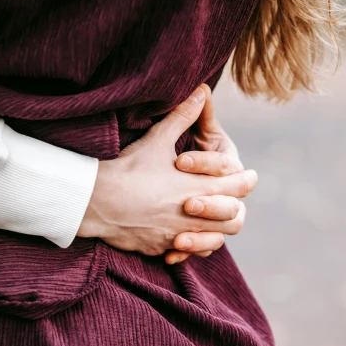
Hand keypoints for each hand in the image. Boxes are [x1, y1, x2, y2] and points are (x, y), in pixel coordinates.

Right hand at [77, 85, 257, 257]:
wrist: (96, 202)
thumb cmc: (129, 169)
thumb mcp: (158, 140)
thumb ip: (183, 117)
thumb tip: (201, 91)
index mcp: (200, 187)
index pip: (239, 187)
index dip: (246, 180)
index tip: (249, 176)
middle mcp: (196, 215)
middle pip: (235, 218)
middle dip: (235, 207)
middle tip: (233, 199)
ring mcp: (180, 235)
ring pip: (217, 239)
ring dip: (217, 230)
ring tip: (212, 219)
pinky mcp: (163, 248)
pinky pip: (189, 253)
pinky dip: (192, 246)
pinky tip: (185, 236)